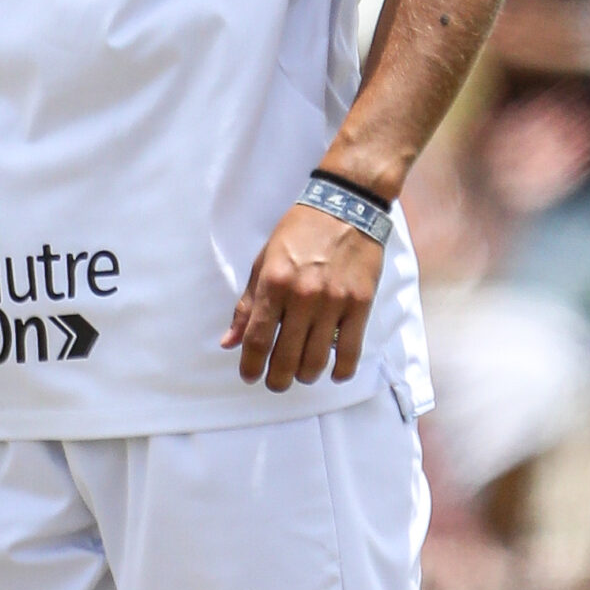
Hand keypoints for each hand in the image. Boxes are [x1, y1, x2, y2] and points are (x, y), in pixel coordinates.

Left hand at [222, 201, 385, 390]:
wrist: (346, 207)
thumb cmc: (299, 233)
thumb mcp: (263, 261)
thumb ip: (247, 305)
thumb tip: (229, 342)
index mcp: (274, 283)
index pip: (256, 339)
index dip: (249, 366)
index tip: (249, 376)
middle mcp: (302, 296)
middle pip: (285, 357)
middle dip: (276, 379)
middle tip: (275, 383)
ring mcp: (334, 301)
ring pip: (316, 360)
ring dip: (305, 375)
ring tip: (302, 374)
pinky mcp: (360, 304)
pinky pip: (350, 350)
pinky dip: (341, 370)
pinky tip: (334, 374)